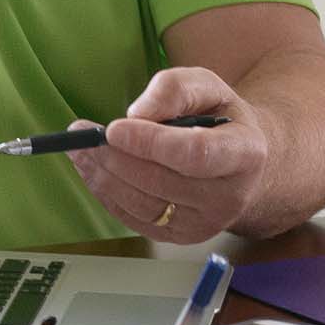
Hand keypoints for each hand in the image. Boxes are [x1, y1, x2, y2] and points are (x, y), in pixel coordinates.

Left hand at [68, 67, 269, 243]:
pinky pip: (134, 218)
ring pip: (142, 203)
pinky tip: (92, 170)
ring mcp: (205, 223)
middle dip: (114, 157)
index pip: (195, 154)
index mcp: (244, 154)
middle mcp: (229, 196)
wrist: (244, 165)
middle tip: (82, 134)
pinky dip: (107, 194)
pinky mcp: (181, 237)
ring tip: (80, 149)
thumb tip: (136, 114)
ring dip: (103, 176)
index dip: (151, 143)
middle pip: (160, 181)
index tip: (114, 128)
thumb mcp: (208, 87)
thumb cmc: (222, 121)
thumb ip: (174, 89)